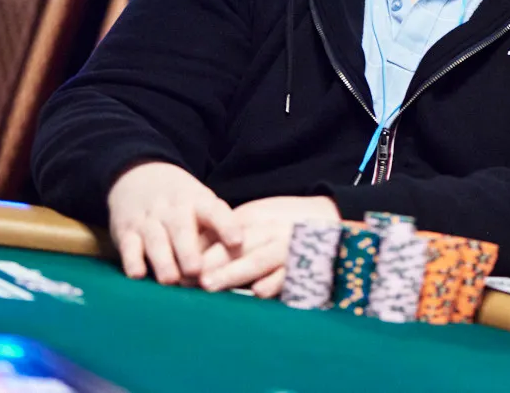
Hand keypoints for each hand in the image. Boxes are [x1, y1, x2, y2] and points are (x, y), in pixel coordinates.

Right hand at [107, 162, 241, 284]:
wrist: (138, 176)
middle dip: (188, 250)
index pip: (214, 211)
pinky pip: (128, 245)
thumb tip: (242, 267)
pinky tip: (137, 274)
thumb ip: (219, 231)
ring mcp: (149, 220)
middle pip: (181, 228)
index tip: (237, 242)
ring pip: (155, 238)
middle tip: (196, 271)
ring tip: (170, 280)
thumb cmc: (182, 203)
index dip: (226, 226)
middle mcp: (173, 209)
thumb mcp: (203, 205)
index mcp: (199, 202)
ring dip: (163, 260)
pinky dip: (132, 260)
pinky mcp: (126, 231)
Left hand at [199, 196, 340, 298]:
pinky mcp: (305, 264)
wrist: (328, 216)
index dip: (201, 254)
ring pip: (258, 260)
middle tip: (190, 278)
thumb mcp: (253, 220)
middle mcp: (268, 232)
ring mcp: (286, 248)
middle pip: (236, 248)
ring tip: (212, 285)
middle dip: (212, 264)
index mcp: (252, 220)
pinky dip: (275, 283)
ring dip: (234, 273)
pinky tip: (260, 292)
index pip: (222, 236)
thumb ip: (226, 237)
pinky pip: (289, 274)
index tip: (181, 270)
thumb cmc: (282, 222)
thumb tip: (193, 256)